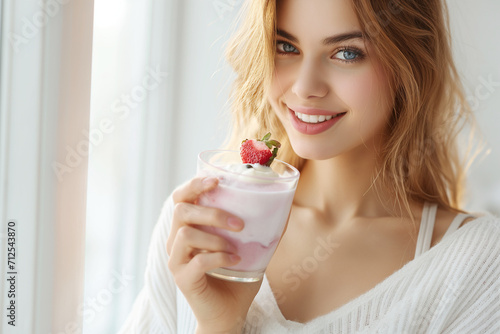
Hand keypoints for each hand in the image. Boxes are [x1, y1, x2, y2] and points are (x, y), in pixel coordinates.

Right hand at [167, 177, 261, 333]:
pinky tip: (236, 261)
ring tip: (236, 247)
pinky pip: (198, 261)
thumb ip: (260, 226)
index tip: (217, 180)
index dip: (194, 184)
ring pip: (186, 234)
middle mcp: (176, 240)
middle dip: (212, 212)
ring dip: (216, 238)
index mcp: (188, 226)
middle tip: (239, 223)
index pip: (181, 197)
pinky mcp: (182, 278)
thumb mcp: (250, 246)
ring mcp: (177, 260)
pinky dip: (220, 258)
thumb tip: (284, 203)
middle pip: (181, 210)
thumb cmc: (237, 276)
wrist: (229, 312)